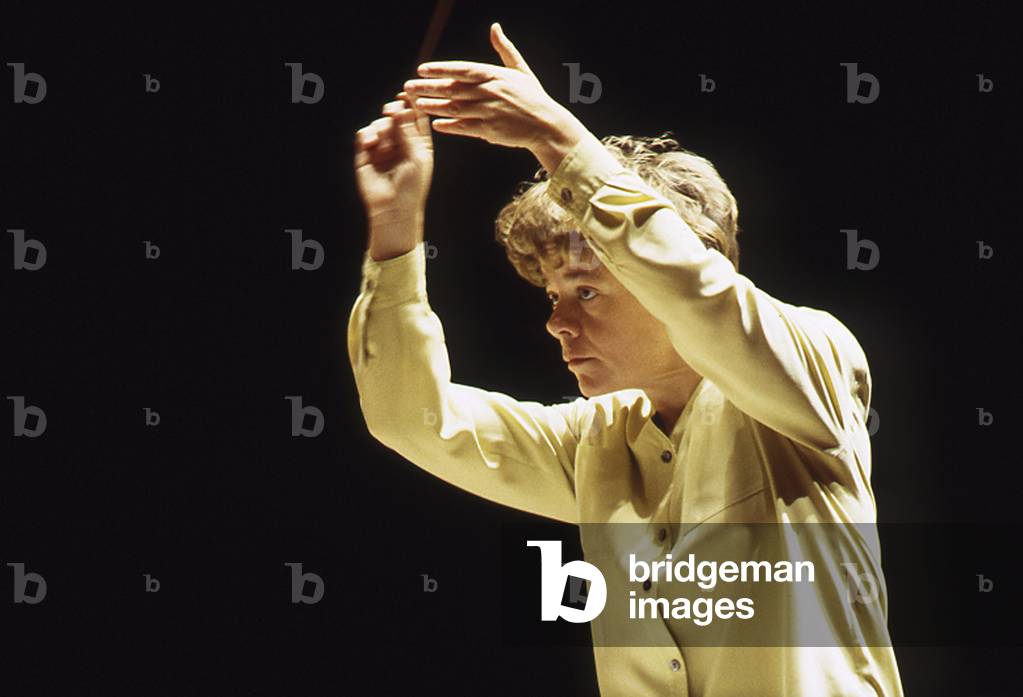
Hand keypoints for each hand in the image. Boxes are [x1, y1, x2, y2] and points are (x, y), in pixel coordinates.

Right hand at [354, 90, 433, 217]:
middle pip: (397, 117)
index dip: (412, 104)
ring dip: (381, 128)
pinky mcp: (366, 153)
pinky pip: (364, 134)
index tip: (408, 93)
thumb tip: (402, 107)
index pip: (416, 118)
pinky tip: (371, 144)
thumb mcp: (417, 157)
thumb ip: (410, 132)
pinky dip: (367, 135)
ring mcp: (383, 147)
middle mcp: (401, 142)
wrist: (392, 209)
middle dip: (394, 112)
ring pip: (380, 124)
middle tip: (392, 110)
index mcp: (419, 143)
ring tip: (381, 142)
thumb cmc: (412, 187)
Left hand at [404, 22, 582, 154]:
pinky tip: (435, 124)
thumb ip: (505, 49)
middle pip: (453, 89)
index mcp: (495, 75)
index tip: (422, 69)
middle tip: (408, 87)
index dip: (440, 69)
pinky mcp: (490, 131)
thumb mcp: (521, 69)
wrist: (546, 125)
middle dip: (428, 87)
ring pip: (454, 108)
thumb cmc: (533, 97)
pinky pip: (464, 128)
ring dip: (434, 106)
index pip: (462, 69)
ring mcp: (489, 112)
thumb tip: (495, 27)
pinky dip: (449, 126)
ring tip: (417, 104)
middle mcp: (489, 92)